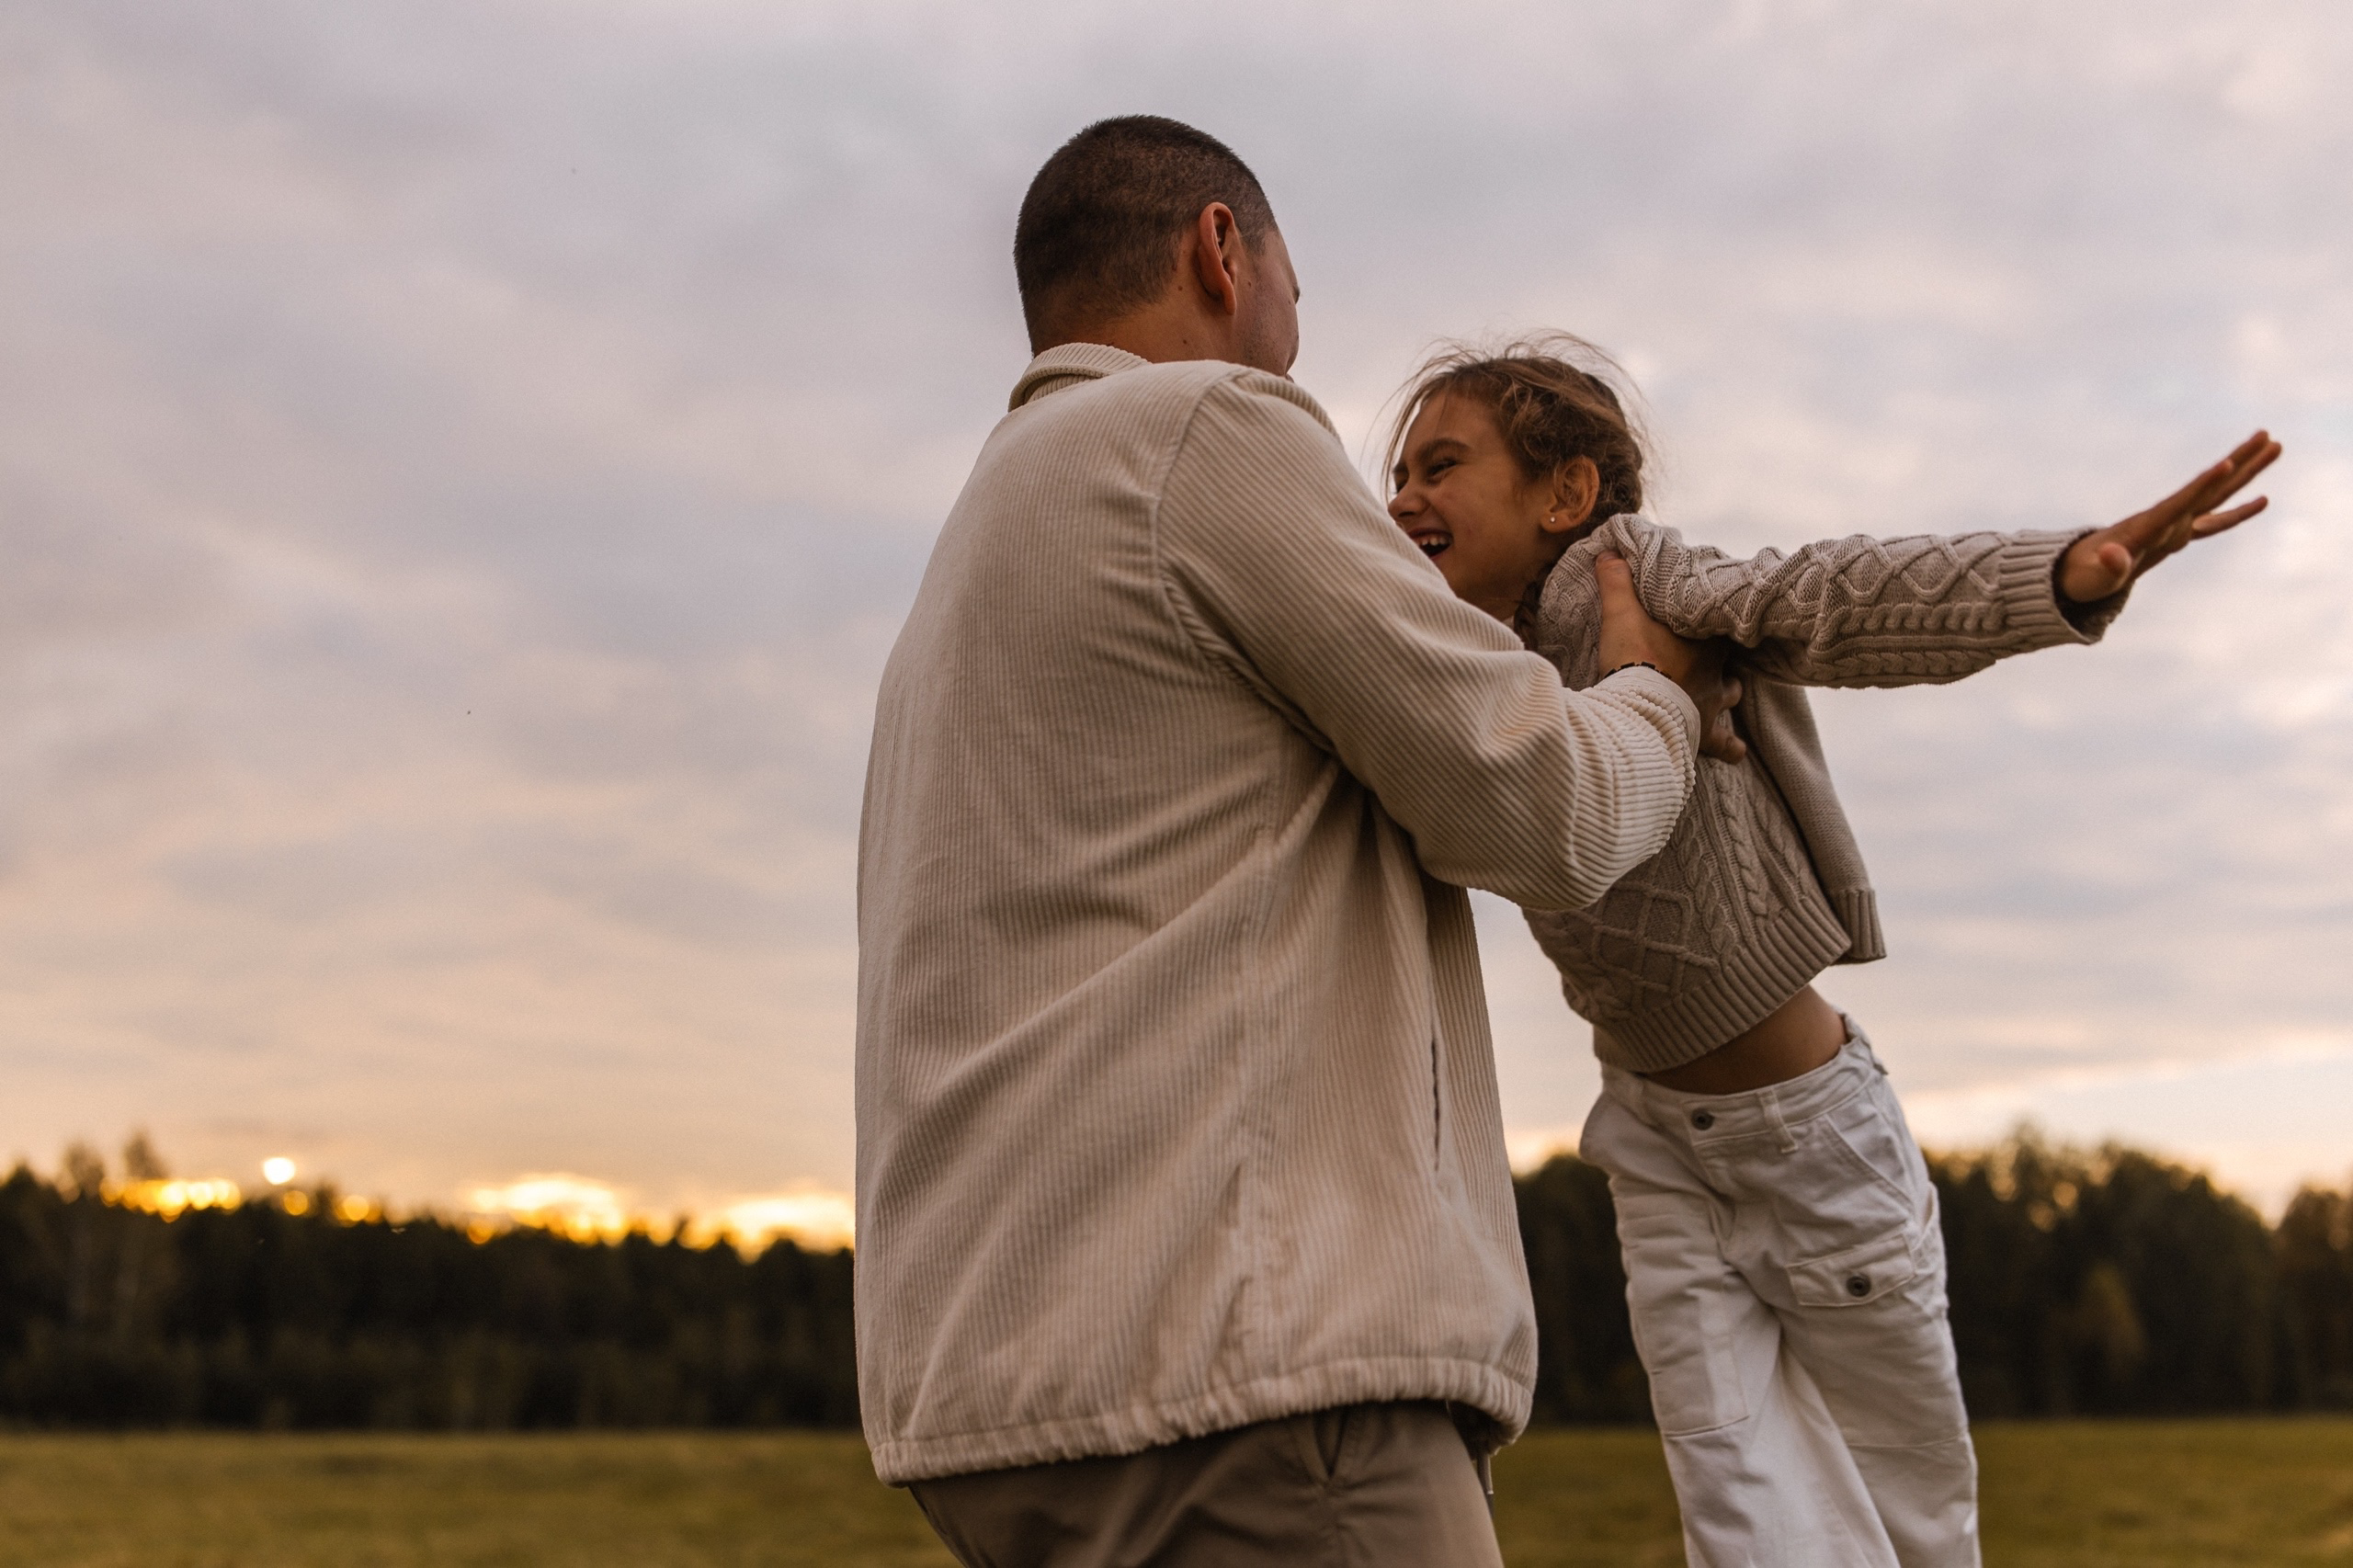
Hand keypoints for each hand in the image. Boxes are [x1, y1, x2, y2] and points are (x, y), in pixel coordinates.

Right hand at [1597, 552, 1746, 762]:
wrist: (1637, 710)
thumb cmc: (1635, 659)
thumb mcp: (1621, 615)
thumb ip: (1617, 583)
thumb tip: (1609, 552)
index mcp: (1704, 641)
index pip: (1719, 622)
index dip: (1713, 619)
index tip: (1707, 616)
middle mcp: (1716, 672)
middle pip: (1727, 659)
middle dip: (1721, 658)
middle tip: (1711, 654)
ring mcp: (1712, 705)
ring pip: (1730, 697)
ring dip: (1727, 695)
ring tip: (1725, 694)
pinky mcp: (1704, 736)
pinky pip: (1725, 745)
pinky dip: (1730, 747)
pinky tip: (1735, 751)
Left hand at [2060, 430, 2281, 603]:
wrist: (2076, 572)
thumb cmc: (2084, 577)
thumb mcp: (2094, 577)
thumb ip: (2107, 566)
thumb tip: (2111, 556)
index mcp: (2148, 526)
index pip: (2181, 502)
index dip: (2203, 485)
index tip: (2226, 463)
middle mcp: (2165, 519)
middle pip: (2209, 487)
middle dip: (2238, 462)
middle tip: (2267, 435)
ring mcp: (2174, 525)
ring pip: (2217, 495)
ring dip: (2246, 472)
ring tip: (2274, 446)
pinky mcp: (2177, 535)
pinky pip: (2214, 521)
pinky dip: (2238, 512)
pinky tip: (2264, 500)